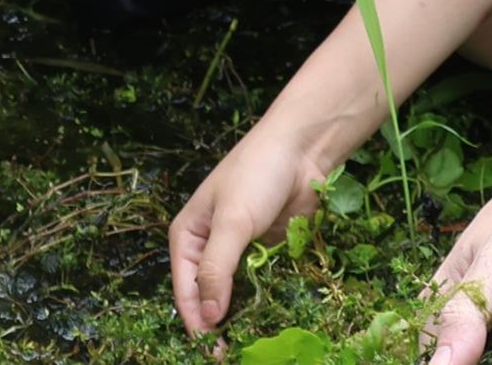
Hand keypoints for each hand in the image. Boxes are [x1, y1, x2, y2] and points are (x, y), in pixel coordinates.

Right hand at [173, 115, 339, 337]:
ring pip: (240, 294)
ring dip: (246, 315)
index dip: (196, 321)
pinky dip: (269, 298)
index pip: (186, 291)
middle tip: (233, 353)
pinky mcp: (271, 250)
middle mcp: (211, 248)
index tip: (210, 349)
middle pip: (211, 297)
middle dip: (220, 324)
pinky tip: (276, 319)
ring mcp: (243, 251)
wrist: (305, 147)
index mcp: (189, 238)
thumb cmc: (258, 173)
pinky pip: (266, 282)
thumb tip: (208, 318)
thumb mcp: (231, 221)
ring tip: (254, 343)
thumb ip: (217, 270)